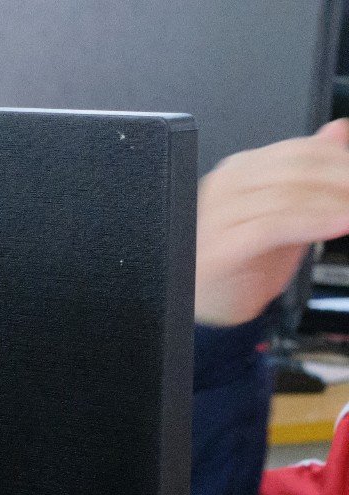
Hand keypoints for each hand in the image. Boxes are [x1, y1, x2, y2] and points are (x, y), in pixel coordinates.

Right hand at [197, 120, 348, 327]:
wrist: (214, 308)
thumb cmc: (246, 261)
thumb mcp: (288, 211)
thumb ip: (310, 171)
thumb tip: (336, 131)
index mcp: (239, 171)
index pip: (300, 150)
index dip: (341, 160)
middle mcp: (225, 186)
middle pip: (297, 169)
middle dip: (343, 180)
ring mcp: (218, 215)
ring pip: (289, 195)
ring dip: (336, 204)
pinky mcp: (221, 246)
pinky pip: (276, 225)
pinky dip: (315, 224)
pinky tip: (340, 226)